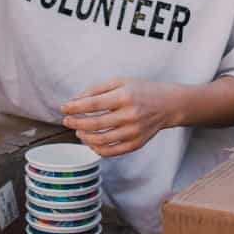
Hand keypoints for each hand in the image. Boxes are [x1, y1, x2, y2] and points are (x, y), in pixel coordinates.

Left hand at [60, 78, 180, 156]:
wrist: (169, 104)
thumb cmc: (142, 90)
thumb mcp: (120, 82)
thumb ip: (96, 90)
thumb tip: (74, 101)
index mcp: (125, 96)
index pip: (92, 104)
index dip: (74, 107)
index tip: (63, 108)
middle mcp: (130, 115)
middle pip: (94, 124)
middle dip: (75, 123)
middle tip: (67, 121)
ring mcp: (134, 132)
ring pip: (100, 141)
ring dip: (84, 137)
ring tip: (78, 131)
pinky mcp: (136, 144)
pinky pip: (111, 151)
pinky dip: (96, 148)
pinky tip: (91, 141)